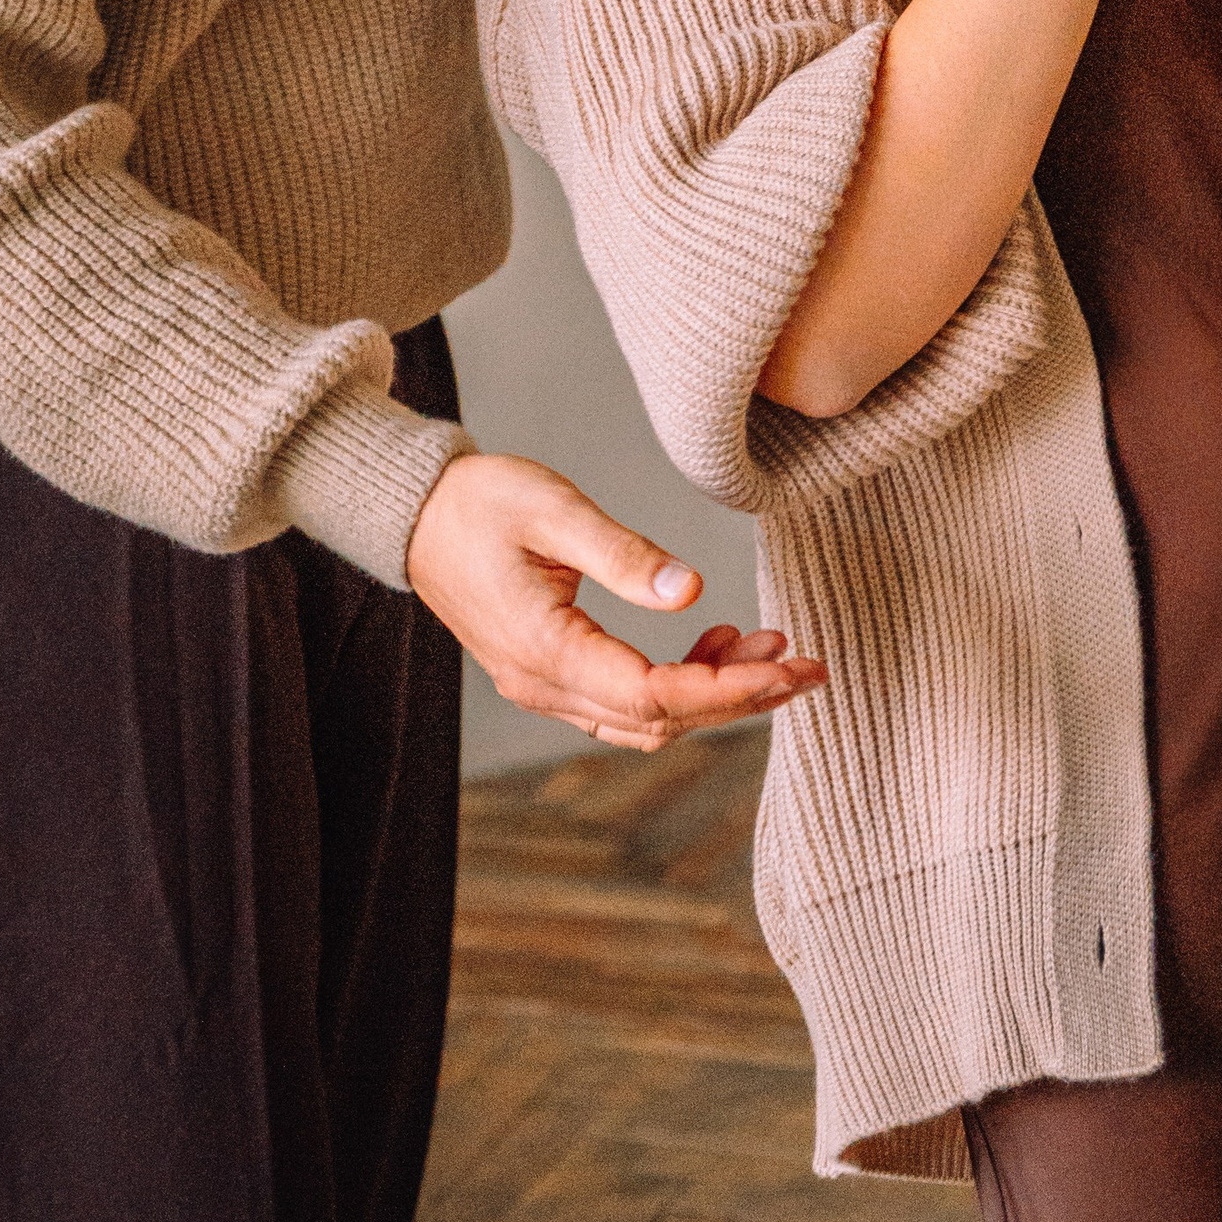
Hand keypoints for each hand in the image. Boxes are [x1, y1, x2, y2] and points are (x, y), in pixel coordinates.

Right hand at [405, 451, 826, 752]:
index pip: (653, 695)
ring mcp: (542, 686)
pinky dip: (677, 685)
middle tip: (807, 665)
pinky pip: (623, 703)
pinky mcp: (548, 672)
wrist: (413, 513)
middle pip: (659, 720)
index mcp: (544, 650)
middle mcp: (543, 684)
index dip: (727, 688)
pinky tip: (713, 638)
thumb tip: (692, 591)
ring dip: (712, 694)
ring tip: (770, 647)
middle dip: (740, 697)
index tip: (787, 666)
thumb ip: (623, 553)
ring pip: (644, 721)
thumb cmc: (478, 501)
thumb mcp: (553, 509)